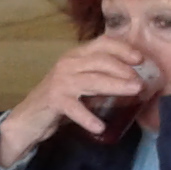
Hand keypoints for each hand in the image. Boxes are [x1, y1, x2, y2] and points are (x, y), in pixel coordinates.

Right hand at [0, 36, 150, 166]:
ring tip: (133, 92)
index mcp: (76, 55)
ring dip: (115, 85)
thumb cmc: (61, 99)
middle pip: (100, 60)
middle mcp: (68, 63)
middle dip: (123, 69)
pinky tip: (99, 126)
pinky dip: (87, 117)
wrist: (29, 117)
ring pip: (92, 80)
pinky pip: (75, 107)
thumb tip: (135, 80)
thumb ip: (101, 76)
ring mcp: (60, 81)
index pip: (102, 43)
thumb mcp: (81, 81)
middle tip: (140, 82)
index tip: (140, 59)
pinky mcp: (54, 100)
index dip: (123, 49)